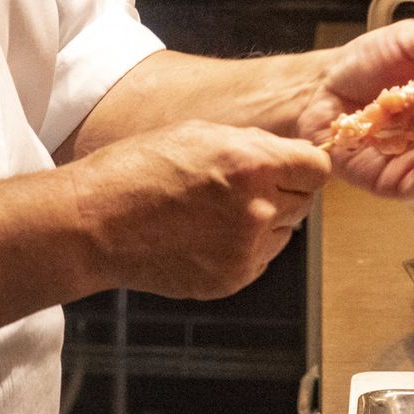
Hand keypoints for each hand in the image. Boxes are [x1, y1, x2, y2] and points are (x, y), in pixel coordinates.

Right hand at [70, 120, 330, 299]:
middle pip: (304, 201)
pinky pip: (260, 260)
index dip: (302, 165)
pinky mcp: (232, 279)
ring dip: (265, 222)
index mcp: (251, 165)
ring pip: (284, 233)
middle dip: (282, 192)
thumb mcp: (200, 134)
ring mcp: (245, 250)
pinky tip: (206, 236)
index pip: (317, 168)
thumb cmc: (137, 171)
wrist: (96, 223)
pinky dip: (244, 249)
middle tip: (241, 188)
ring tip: (216, 213)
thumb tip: (288, 156)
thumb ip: (253, 146)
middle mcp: (255, 209)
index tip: (289, 166)